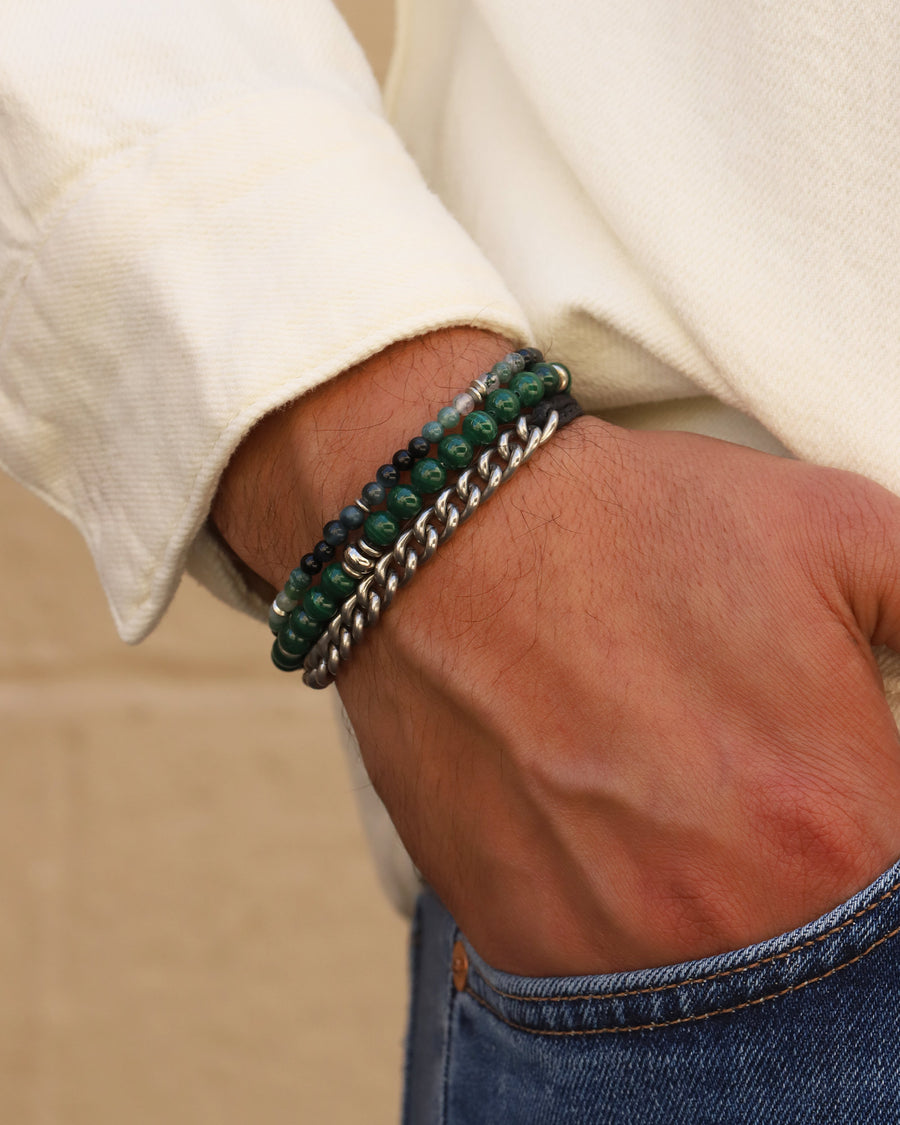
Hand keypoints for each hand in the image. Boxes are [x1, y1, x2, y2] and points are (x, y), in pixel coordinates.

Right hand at [214, 332, 899, 975]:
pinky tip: (601, 821)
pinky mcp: (524, 944)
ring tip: (665, 789)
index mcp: (842, 827)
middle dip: (798, 865)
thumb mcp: (848, 531)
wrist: (445, 536)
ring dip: (709, 896)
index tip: (827, 777)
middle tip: (741, 777)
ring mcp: (613, 952)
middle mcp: (732, 922)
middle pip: (821, 951)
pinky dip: (621, 913)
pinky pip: (606, 977)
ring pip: (711, 977)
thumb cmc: (637, 525)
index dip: (868, 816)